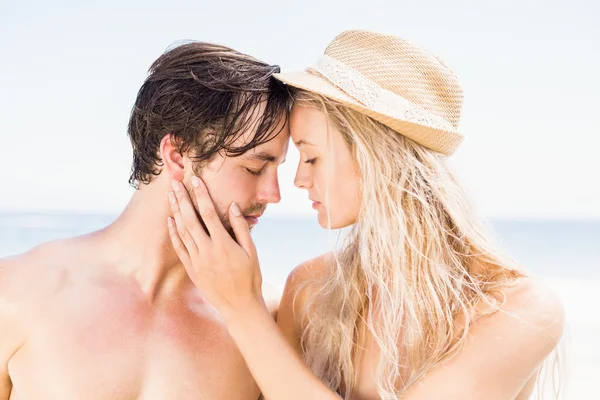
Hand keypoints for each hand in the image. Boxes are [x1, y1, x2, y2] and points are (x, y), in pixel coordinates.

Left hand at [167, 176, 263, 320]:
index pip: (208, 213)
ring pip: (182, 231)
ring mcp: (197, 261)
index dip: (201, 195)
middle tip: (175, 182)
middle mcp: (207, 250)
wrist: (239, 305)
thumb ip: (241, 228)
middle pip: (190, 219)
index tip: (195, 180)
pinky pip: (180, 248)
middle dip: (182, 198)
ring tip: (171, 195)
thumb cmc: (250, 277)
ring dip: (176, 212)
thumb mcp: (251, 251)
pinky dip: (174, 233)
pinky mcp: (192, 269)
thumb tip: (232, 206)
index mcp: (223, 244)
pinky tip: (170, 221)